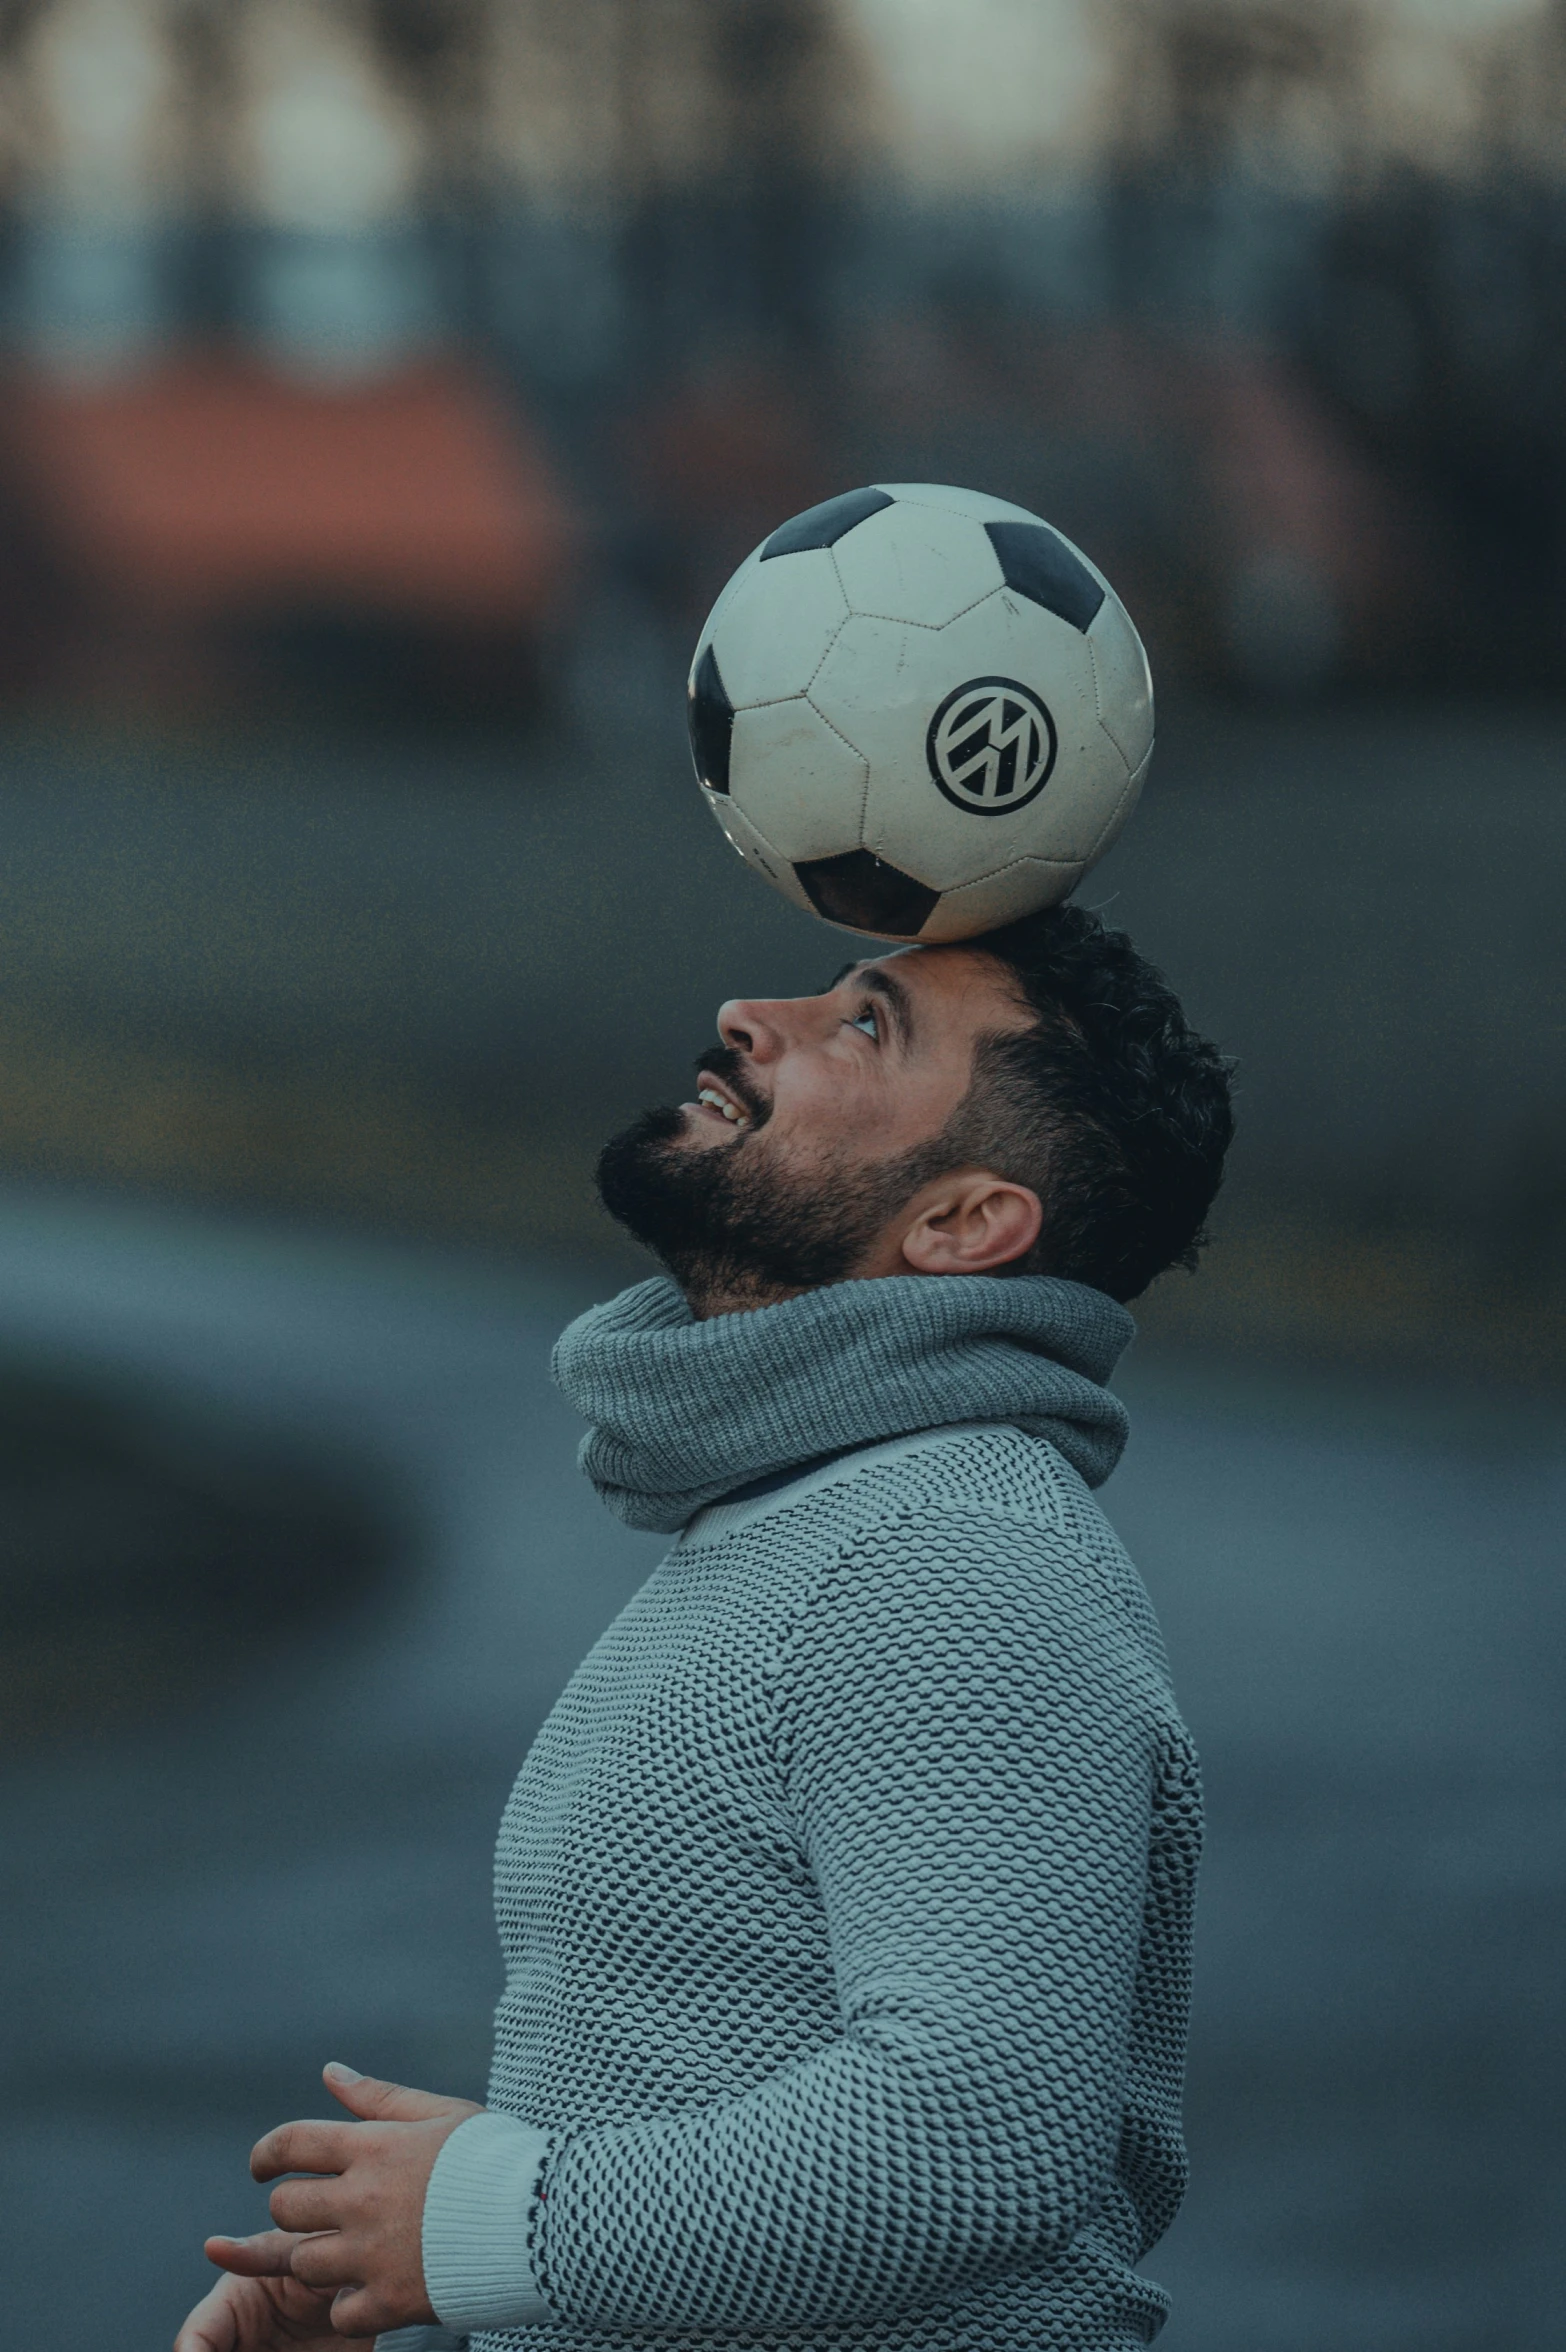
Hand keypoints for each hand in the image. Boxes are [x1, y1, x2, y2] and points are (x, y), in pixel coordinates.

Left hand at [177, 2063, 481, 2347]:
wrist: (543, 2215)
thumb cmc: (494, 2156)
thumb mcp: (440, 2112)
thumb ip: (379, 2096)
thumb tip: (330, 2071)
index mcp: (374, 2147)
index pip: (291, 2143)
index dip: (266, 2155)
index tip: (262, 2168)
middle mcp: (363, 2199)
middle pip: (287, 2207)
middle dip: (294, 2208)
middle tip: (317, 2212)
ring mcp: (374, 2254)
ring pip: (304, 2264)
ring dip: (319, 2259)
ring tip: (350, 2252)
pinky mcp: (391, 2300)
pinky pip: (340, 2312)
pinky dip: (349, 2305)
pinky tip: (373, 2290)